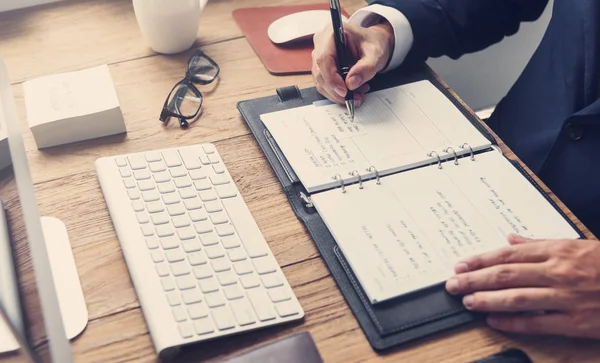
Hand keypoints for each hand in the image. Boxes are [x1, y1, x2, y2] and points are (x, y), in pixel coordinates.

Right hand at [311, 20, 394, 105]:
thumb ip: (365, 68)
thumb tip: (351, 83)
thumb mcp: (376, 54)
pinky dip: (337, 93)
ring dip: (337, 94)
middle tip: (354, 98)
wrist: (373, 44)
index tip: (344, 91)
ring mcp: (319, 56)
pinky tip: (352, 92)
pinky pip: (324, 84)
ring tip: (357, 96)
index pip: (324, 58)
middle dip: (336, 90)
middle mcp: (321, 43)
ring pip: (321, 81)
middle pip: (320, 72)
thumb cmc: (373, 43)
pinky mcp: (322, 67)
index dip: (332, 77)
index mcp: (332, 33)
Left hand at [445, 234, 599, 339]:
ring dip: (488, 300)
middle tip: (453, 284)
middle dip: (475, 280)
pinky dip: (513, 322)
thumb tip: (510, 240)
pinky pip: (538, 323)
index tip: (461, 265)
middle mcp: (558, 272)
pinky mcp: (577, 322)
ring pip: (518, 298)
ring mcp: (567, 298)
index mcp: (557, 251)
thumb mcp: (576, 245)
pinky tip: (494, 321)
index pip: (508, 255)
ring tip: (467, 301)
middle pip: (506, 275)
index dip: (480, 260)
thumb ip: (540, 244)